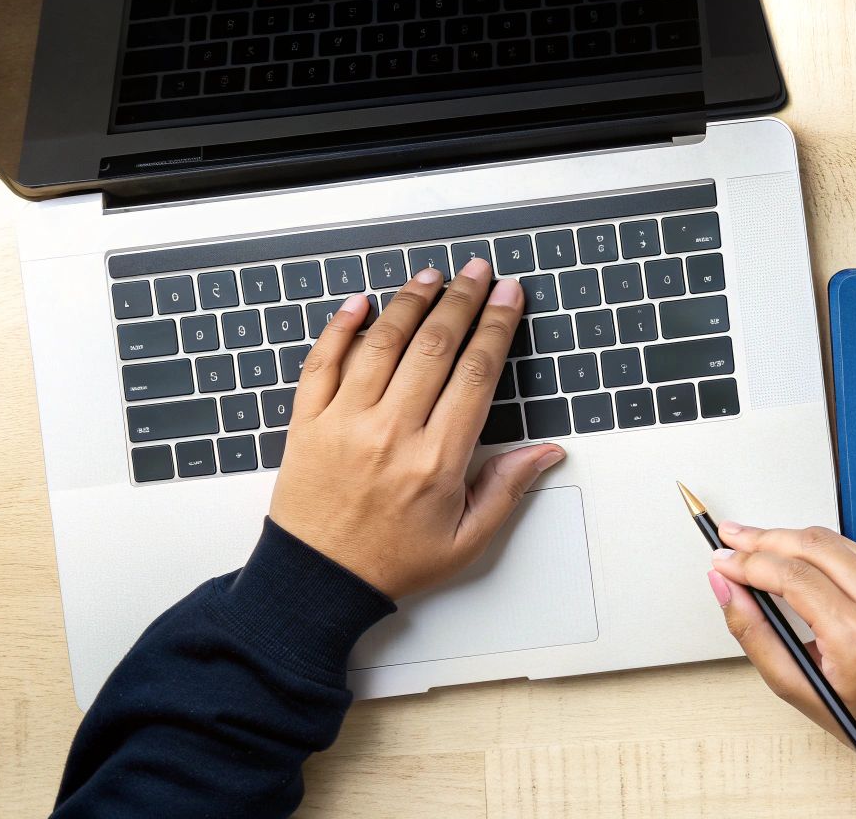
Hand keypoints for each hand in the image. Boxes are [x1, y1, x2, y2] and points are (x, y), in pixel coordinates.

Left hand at [268, 259, 564, 598]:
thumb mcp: (467, 539)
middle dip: (462, 302)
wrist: (316, 582)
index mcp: (437, 460)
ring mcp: (345, 423)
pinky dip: (340, 328)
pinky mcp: (308, 423)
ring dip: (410, 303)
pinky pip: (322, 363)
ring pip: (381, 345)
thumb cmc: (392, 562)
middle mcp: (391, 433)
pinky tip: (361, 303)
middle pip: (434, 348)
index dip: (496, 327)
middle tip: (479, 273)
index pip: (476, 375)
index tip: (509, 297)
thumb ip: (508, 488)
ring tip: (431, 277)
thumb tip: (548, 451)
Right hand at [708, 525, 855, 818]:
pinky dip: (824, 552)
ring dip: (791, 539)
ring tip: (755, 545)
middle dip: (764, 538)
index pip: (793, 578)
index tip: (721, 560)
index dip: (749, 563)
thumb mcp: (801, 690)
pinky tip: (800, 559)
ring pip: (836, 541)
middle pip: (813, 545)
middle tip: (729, 539)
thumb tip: (726, 587)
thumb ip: (757, 635)